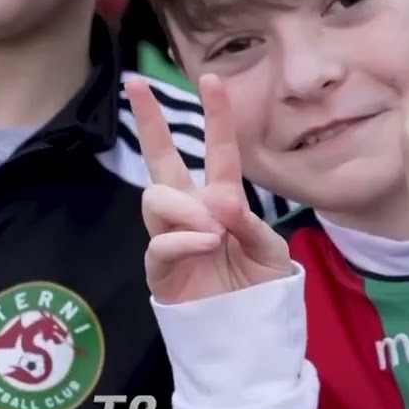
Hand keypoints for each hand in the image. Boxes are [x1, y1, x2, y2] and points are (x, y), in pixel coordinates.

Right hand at [126, 74, 291, 303]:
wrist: (249, 331)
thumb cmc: (261, 287)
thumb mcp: (273, 251)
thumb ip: (250, 224)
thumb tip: (219, 202)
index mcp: (223, 200)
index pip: (218, 151)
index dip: (217, 116)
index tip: (211, 78)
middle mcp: (193, 211)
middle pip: (162, 160)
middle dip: (149, 121)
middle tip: (136, 85)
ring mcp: (172, 236)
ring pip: (156, 197)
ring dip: (186, 208)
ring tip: (215, 231)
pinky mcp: (159, 267)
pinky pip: (160, 241)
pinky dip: (184, 239)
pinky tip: (207, 243)